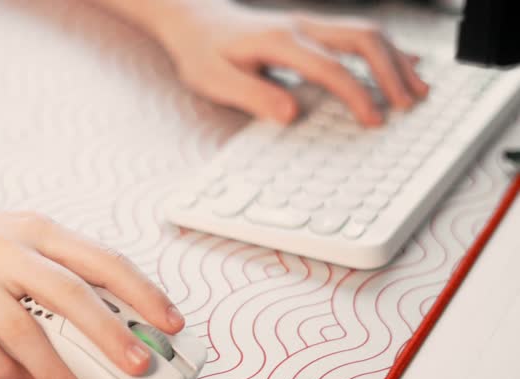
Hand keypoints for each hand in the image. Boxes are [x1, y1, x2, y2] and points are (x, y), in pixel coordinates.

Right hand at [0, 205, 184, 378]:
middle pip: (71, 295)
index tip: (169, 321)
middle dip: (110, 334)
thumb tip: (111, 316)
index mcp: (38, 231)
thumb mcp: (19, 237)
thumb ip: (59, 269)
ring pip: (25, 330)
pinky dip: (7, 372)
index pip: (103, 260)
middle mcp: (9, 251)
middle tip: (138, 365)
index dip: (142, 292)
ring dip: (57, 372)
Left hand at [149, 1, 428, 125]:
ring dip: (397, 60)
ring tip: (419, 92)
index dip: (356, 95)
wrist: (195, 21)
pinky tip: (407, 66)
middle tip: (409, 106)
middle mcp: (300, 27)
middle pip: (361, 39)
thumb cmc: (202, 54)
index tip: (374, 121)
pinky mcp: (314, 29)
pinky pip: (359, 33)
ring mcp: (310, 24)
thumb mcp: (215, 80)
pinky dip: (387, 50)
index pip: (329, 68)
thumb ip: (253, 95)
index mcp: (278, 42)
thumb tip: (291, 114)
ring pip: (366, 32)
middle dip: (391, 72)